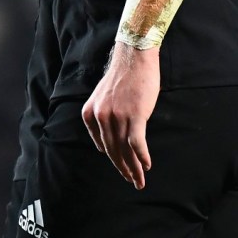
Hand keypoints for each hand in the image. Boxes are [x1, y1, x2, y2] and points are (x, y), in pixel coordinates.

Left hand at [82, 43, 159, 188]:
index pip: (102, 145)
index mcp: (90, 113)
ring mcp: (117, 117)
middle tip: (132, 181)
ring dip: (134, 168)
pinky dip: (143, 157)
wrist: (134, 56)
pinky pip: (137, 143)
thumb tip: (110, 142)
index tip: (123, 168)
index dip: (114, 159)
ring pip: (125, 150)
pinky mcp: (135, 115)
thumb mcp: (104, 96)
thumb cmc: (124, 75)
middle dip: (123, 169)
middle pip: (113, 151)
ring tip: (140, 179)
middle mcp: (101, 117)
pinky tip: (147, 165)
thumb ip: (104, 117)